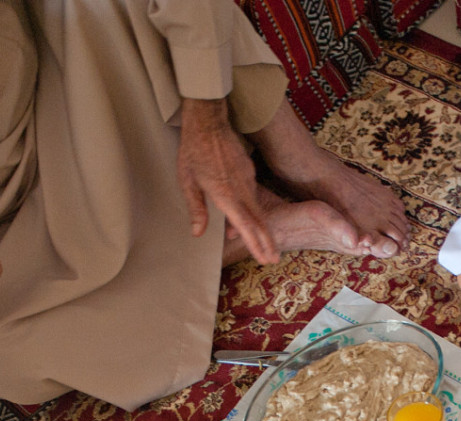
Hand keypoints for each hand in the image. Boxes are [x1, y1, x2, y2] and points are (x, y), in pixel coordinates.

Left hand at [178, 98, 274, 263]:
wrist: (208, 122)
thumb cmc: (193, 151)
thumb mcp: (187, 182)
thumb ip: (196, 209)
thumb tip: (198, 232)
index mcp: (225, 195)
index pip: (245, 225)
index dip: (255, 244)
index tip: (264, 258)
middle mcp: (241, 189)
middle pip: (258, 221)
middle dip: (266, 241)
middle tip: (273, 259)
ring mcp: (247, 178)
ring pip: (256, 207)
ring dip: (260, 227)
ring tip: (264, 243)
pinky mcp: (249, 170)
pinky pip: (252, 194)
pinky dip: (252, 209)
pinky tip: (250, 214)